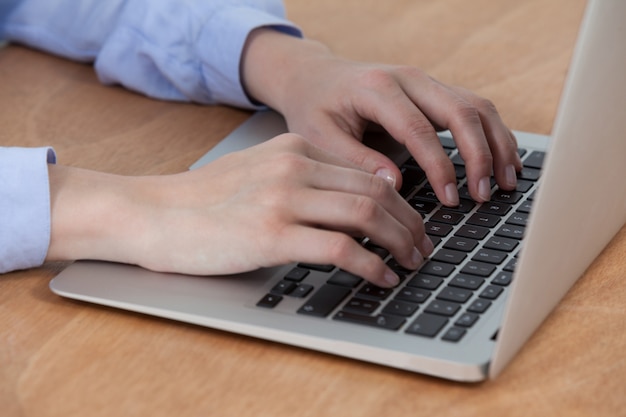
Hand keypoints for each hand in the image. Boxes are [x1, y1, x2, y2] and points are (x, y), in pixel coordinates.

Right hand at [47, 134, 432, 286]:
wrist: (152, 212)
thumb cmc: (202, 201)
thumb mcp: (256, 173)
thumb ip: (299, 179)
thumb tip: (345, 206)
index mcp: (294, 149)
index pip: (366, 171)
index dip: (400, 199)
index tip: (412, 221)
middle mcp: (294, 167)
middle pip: (375, 190)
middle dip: (410, 222)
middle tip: (423, 245)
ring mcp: (283, 199)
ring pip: (366, 214)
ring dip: (399, 242)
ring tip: (411, 261)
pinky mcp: (272, 235)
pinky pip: (341, 249)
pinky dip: (371, 265)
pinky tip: (382, 277)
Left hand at [242, 29, 522, 205]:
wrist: (313, 77)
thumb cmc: (314, 107)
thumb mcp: (320, 137)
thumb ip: (356, 160)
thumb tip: (395, 186)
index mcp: (378, 89)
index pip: (420, 129)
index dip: (441, 166)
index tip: (451, 199)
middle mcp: (409, 78)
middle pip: (460, 111)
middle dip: (479, 155)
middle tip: (485, 195)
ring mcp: (425, 81)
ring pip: (476, 106)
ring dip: (496, 144)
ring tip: (506, 182)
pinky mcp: (433, 91)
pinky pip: (473, 107)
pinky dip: (492, 134)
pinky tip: (503, 160)